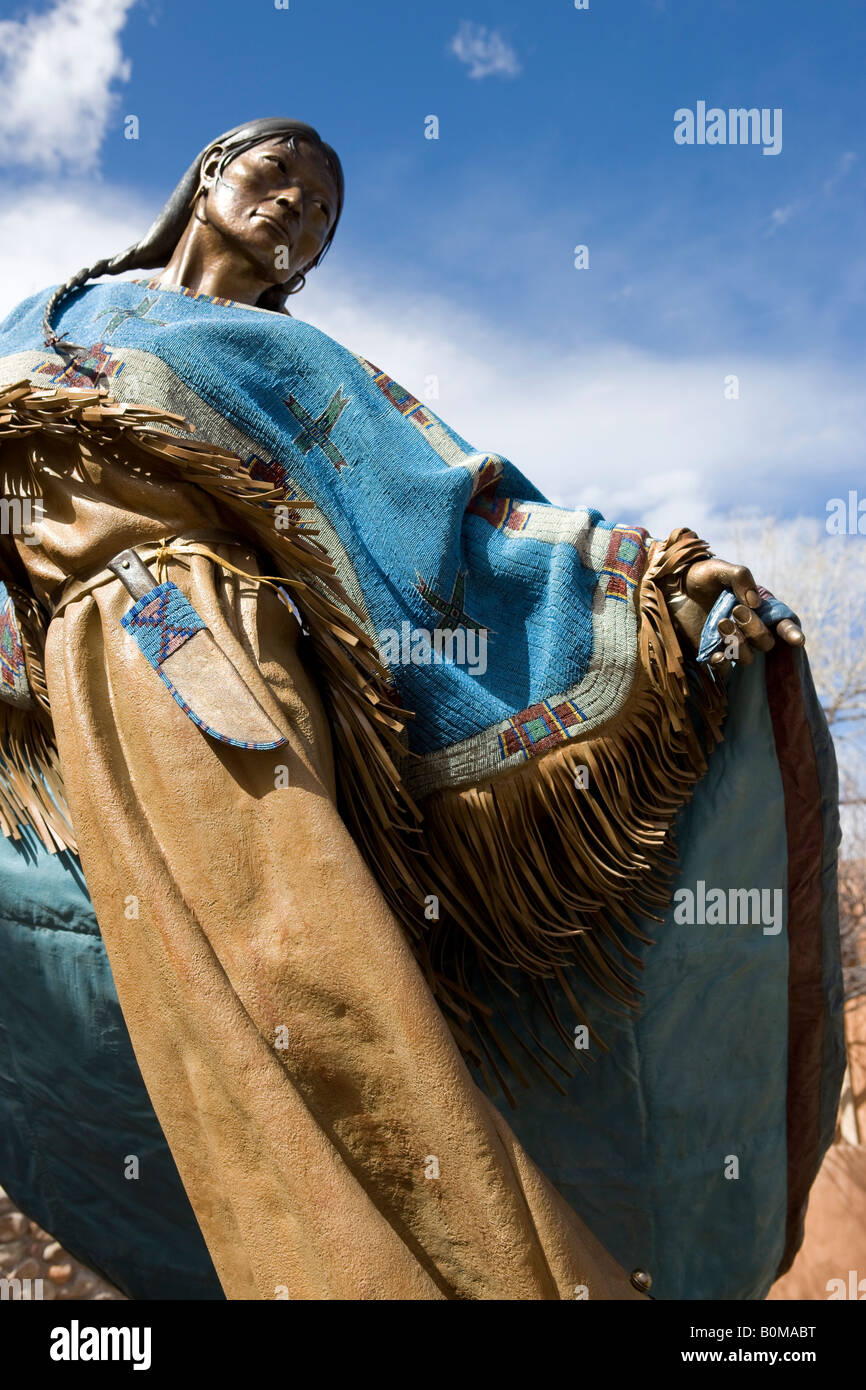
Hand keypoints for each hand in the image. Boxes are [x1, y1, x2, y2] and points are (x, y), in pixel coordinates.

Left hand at [663, 558, 805, 676]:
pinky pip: (724, 668)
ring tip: (721, 623)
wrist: (668, 587)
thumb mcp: (719, 568)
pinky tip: (715, 653)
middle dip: (756, 630)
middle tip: (736, 611)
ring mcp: (729, 642)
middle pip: (766, 642)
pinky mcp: (710, 653)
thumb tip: (755, 603)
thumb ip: (740, 577)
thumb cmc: (698, 575)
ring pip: (748, 657)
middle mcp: (746, 628)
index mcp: (756, 608)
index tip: (797, 640)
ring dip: (738, 644)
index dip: (791, 633)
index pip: (782, 624)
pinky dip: (723, 663)